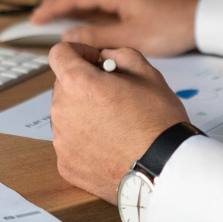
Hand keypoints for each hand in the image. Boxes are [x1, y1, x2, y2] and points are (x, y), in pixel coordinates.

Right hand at [31, 0, 198, 55]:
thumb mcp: (130, 37)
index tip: (34, 19)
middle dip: (57, 4)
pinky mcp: (135, 6)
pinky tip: (87, 7)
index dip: (52, 8)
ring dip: (71, 3)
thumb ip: (98, 37)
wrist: (200, 22)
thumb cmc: (170, 28)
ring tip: (54, 11)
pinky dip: (88, 5)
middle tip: (38, 16)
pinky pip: (103, 2)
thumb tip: (69, 37)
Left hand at [49, 42, 188, 200]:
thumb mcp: (148, 74)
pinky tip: (110, 145)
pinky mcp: (67, 166)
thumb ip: (121, 55)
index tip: (95, 61)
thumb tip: (107, 58)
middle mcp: (62, 111)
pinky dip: (85, 140)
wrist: (163, 170)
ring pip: (66, 115)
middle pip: (63, 86)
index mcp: (78, 84)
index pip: (59, 54)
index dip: (79, 51)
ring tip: (115, 124)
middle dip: (84, 84)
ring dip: (84, 113)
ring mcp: (62, 142)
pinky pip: (70, 143)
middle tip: (114, 95)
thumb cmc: (158, 123)